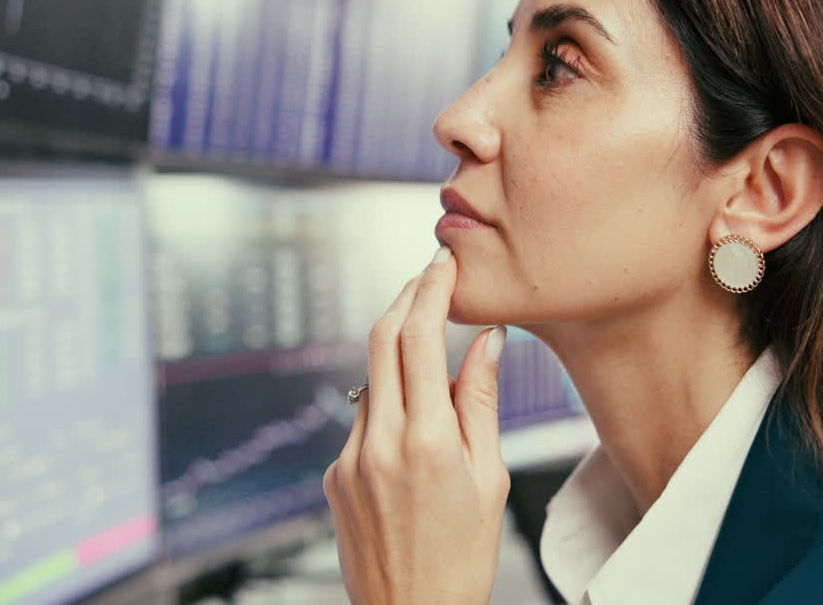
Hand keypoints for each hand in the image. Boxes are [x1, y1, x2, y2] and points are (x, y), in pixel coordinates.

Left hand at [323, 245, 509, 604]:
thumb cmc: (463, 559)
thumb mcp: (489, 477)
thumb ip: (482, 402)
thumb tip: (486, 341)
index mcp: (426, 442)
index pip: (420, 338)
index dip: (430, 289)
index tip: (443, 263)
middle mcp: (378, 443)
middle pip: (381, 339)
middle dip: (405, 298)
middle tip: (429, 277)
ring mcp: (348, 459)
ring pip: (373, 382)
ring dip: (400, 361)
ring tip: (434, 375)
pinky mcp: (333, 476)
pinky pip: (362, 421)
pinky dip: (388, 410)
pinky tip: (412, 441)